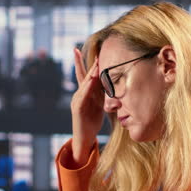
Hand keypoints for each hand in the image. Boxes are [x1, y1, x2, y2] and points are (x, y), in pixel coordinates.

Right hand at [70, 47, 104, 166]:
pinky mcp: (77, 109)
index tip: (92, 51)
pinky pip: (83, 96)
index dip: (87, 63)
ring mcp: (77, 101)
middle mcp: (79, 94)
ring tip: (96, 63)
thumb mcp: (100, 105)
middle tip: (91, 52)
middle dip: (87, 64)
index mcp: (85, 93)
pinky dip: (87, 88)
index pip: (85, 75)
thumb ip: (103, 94)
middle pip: (84, 76)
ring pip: (84, 84)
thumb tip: (112, 84)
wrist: (84, 138)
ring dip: (90, 73)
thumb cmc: (92, 122)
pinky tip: (90, 81)